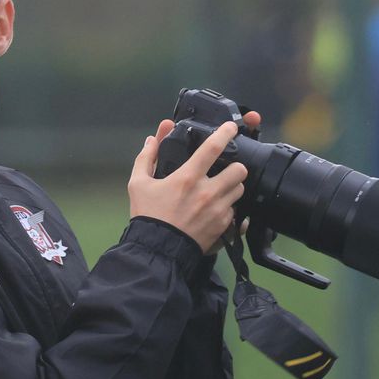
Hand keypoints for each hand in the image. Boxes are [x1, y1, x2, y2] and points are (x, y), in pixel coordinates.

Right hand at [128, 111, 260, 253]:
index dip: (225, 133)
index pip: (213, 147)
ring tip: (220, 190)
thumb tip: (152, 138)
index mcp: (188, 177)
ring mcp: (218, 211)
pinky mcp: (224, 227)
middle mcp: (208, 192)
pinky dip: (229, 209)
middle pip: (239, 170)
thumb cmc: (147, 216)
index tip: (231, 128)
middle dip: (234, 167)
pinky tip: (217, 210)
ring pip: (240, 189)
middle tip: (225, 170)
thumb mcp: (138, 184)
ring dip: (233, 187)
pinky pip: (236, 212)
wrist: (157, 251)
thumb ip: (146, 158)